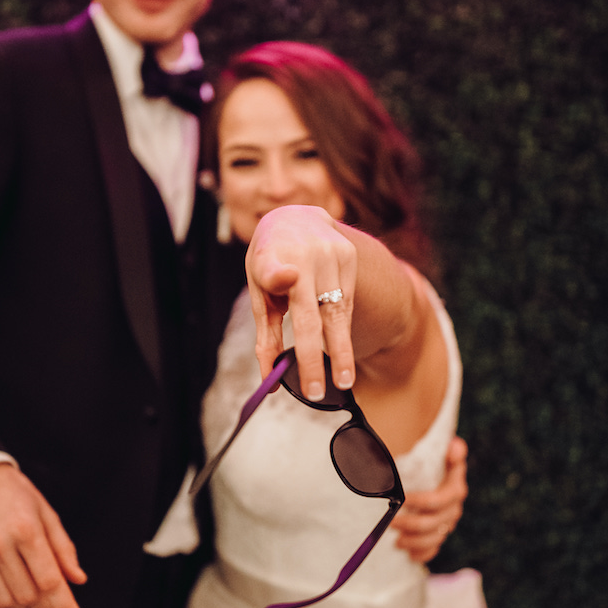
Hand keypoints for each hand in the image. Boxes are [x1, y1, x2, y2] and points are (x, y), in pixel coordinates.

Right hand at [0, 463, 86, 607]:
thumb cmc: (15, 496)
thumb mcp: (46, 514)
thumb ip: (63, 548)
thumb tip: (77, 580)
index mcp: (26, 529)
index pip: (50, 580)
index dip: (66, 607)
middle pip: (29, 595)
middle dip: (44, 600)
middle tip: (46, 589)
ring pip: (6, 602)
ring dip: (22, 605)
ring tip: (26, 588)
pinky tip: (7, 599)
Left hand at [246, 205, 357, 400]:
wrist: (296, 216)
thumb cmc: (270, 263)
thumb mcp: (258, 289)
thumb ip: (265, 332)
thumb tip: (269, 379)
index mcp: (269, 257)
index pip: (271, 267)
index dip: (278, 274)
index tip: (288, 278)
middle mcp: (302, 254)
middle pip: (309, 312)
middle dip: (312, 355)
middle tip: (313, 390)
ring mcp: (330, 254)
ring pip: (336, 312)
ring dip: (340, 351)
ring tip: (343, 382)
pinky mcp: (349, 255)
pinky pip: (346, 303)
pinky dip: (342, 332)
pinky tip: (342, 357)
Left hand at [391, 436, 467, 563]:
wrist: (433, 476)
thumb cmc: (433, 463)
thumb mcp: (441, 454)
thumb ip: (452, 450)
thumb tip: (455, 446)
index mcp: (455, 488)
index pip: (440, 499)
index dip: (422, 502)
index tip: (403, 499)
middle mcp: (453, 508)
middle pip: (433, 523)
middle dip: (411, 524)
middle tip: (391, 521)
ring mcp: (448, 524)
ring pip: (433, 539)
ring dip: (413, 542)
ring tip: (396, 540)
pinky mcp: (440, 535)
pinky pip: (433, 550)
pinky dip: (421, 554)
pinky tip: (408, 553)